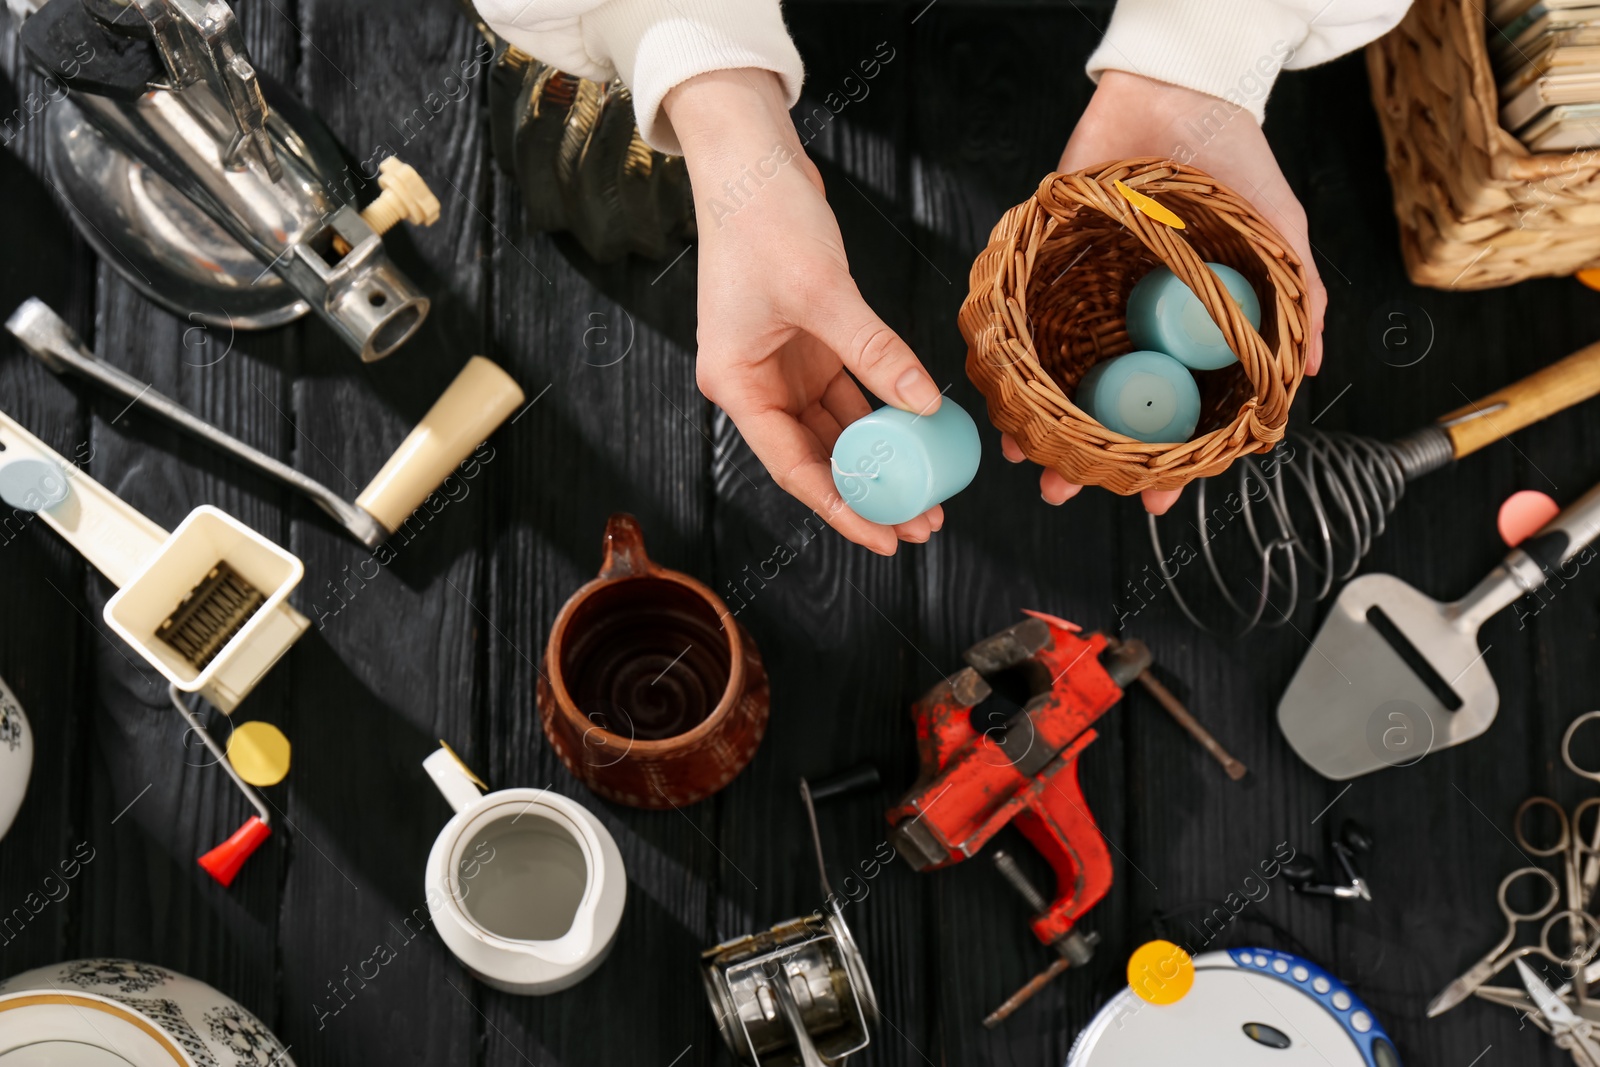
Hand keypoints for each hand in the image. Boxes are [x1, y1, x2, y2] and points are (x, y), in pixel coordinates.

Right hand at [663, 70, 944, 555]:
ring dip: (879, 458)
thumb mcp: (823, 293)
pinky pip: (848, 392)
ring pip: (834, 430)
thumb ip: (874, 352)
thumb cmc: (764, 220)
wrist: (751, 161)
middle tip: (920, 524)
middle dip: (868, 493)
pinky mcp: (806, 343)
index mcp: (736, 384)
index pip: (793, 467)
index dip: (841, 509)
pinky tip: (917, 431)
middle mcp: (754, 384)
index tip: (884, 540)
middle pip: (814, 457)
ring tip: (928, 491)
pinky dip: (881, 411)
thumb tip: (924, 404)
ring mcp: (780, 365)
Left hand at [1003, 70, 1327, 514]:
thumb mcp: (1280, 234)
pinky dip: (1009, 364)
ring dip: (1041, 424)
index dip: (1167, 461)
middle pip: (1107, 408)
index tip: (1155, 502)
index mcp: (1190, 328)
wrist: (1175, 85)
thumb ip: (1298, 304)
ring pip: (1060, 379)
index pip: (1176, 413)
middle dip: (1087, 458)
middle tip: (1067, 491)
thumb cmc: (1233, 155)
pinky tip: (999, 398)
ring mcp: (1090, 297)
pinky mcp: (1048, 265)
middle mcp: (1136, 321)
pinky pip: (1024, 323)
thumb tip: (1308, 376)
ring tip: (1028, 458)